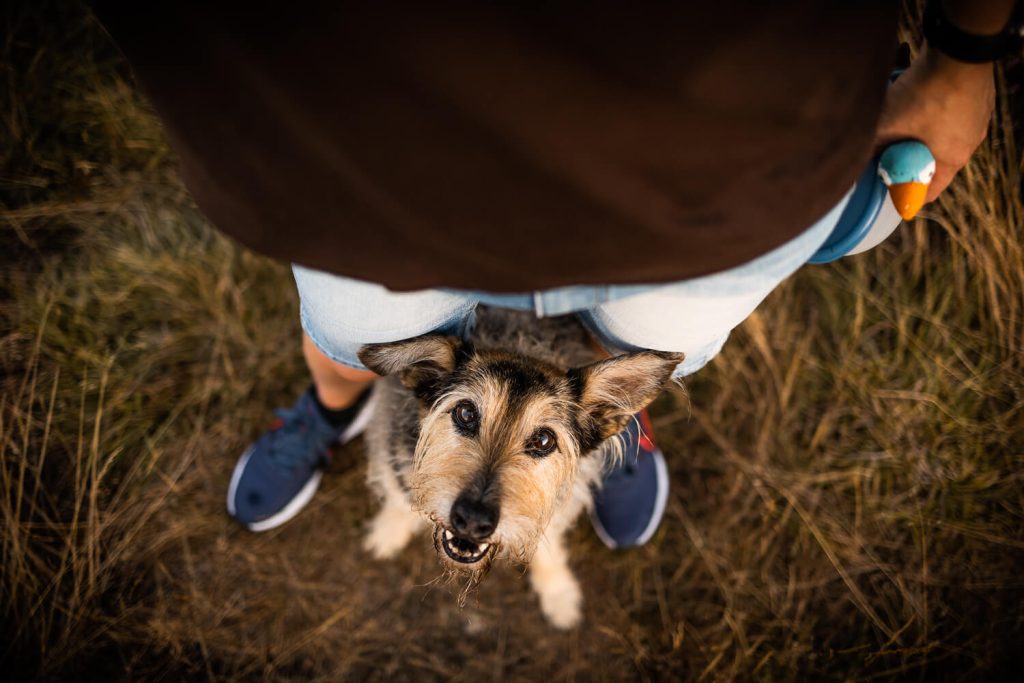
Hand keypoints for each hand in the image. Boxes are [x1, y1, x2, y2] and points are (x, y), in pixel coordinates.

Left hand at [874, 44, 994, 202]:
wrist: (956, 49)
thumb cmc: (923, 94)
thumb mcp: (887, 124)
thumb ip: (871, 146)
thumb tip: (857, 158)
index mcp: (952, 159)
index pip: (927, 191)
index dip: (904, 192)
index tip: (885, 185)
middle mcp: (969, 144)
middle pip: (932, 164)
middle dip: (907, 160)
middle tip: (885, 152)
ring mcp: (974, 120)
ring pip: (939, 138)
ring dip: (918, 135)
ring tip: (899, 121)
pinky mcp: (974, 100)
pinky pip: (947, 117)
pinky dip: (930, 115)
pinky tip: (915, 101)